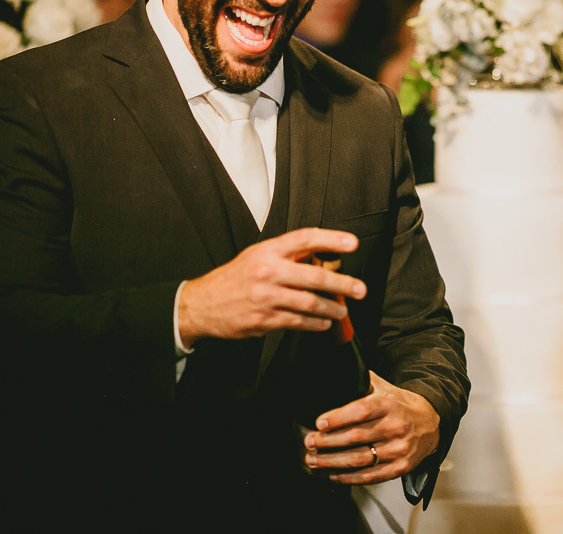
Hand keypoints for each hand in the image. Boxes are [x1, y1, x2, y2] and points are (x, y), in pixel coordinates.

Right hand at [178, 228, 367, 346]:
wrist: (202, 304)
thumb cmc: (235, 278)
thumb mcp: (257, 256)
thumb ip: (287, 255)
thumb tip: (323, 257)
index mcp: (267, 250)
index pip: (305, 239)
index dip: (331, 239)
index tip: (352, 243)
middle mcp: (268, 271)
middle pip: (315, 275)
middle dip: (343, 284)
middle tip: (360, 289)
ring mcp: (266, 297)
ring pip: (310, 303)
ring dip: (332, 308)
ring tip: (343, 310)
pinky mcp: (264, 319)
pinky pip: (298, 322)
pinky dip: (315, 323)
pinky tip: (324, 323)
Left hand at [302, 371, 440, 483]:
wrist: (431, 422)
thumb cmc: (400, 405)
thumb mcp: (385, 388)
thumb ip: (362, 382)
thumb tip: (336, 371)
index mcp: (389, 404)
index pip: (361, 410)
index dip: (337, 418)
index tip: (319, 423)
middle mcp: (395, 426)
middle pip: (355, 437)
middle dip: (327, 441)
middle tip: (310, 442)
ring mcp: (399, 449)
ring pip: (359, 459)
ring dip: (332, 461)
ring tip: (314, 460)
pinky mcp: (400, 467)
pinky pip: (370, 476)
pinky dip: (349, 477)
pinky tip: (334, 474)